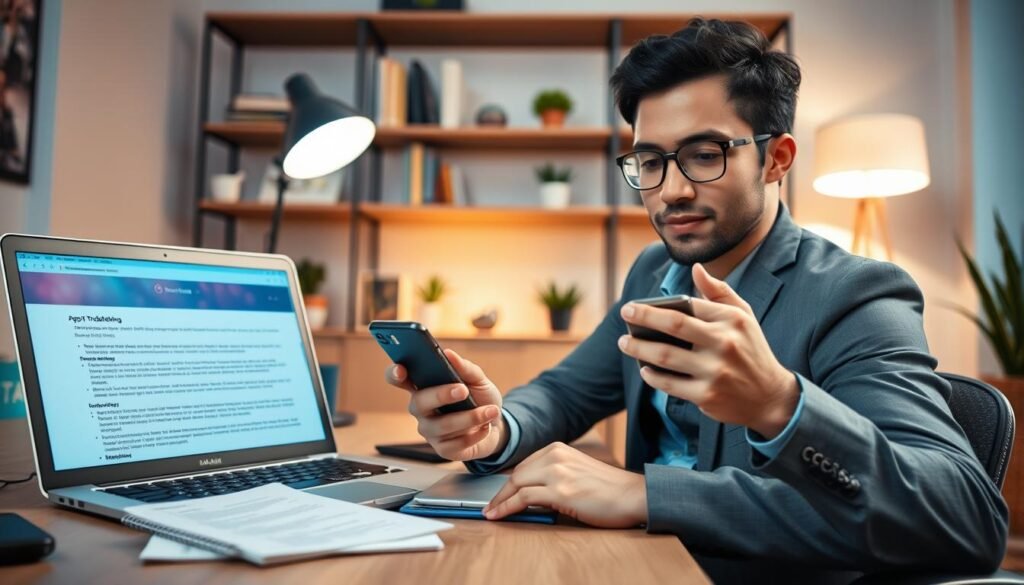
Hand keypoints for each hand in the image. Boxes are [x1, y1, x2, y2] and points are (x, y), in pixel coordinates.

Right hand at [385, 349, 508, 460]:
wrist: (498, 426)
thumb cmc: (481, 399)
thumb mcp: (478, 379)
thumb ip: (465, 368)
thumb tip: (448, 354)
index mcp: (423, 387)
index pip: (398, 379)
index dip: (394, 374)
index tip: (401, 369)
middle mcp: (421, 410)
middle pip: (418, 403)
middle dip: (441, 395)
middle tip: (463, 390)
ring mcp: (430, 431)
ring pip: (442, 426)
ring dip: (470, 418)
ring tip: (491, 411)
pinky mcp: (443, 449)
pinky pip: (456, 443)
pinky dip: (476, 434)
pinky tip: (486, 427)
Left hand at [482, 442, 646, 527]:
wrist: (632, 495)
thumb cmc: (609, 489)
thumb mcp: (576, 471)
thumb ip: (554, 475)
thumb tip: (529, 492)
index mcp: (558, 449)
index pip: (524, 465)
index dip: (508, 483)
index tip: (499, 495)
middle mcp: (555, 456)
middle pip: (516, 474)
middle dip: (500, 493)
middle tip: (490, 508)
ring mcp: (557, 472)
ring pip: (516, 484)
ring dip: (500, 502)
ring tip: (491, 514)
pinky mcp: (560, 490)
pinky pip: (523, 498)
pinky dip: (507, 508)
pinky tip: (500, 515)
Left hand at [618, 263, 798, 438]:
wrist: (770, 396)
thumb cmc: (751, 349)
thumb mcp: (743, 316)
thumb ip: (719, 291)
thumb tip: (695, 268)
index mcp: (731, 320)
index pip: (688, 306)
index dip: (655, 306)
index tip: (633, 306)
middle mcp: (724, 343)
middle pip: (673, 326)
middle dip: (642, 317)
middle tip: (624, 313)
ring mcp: (714, 371)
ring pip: (665, 356)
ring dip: (638, 348)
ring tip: (624, 343)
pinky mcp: (707, 395)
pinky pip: (670, 384)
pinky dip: (652, 376)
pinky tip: (644, 368)